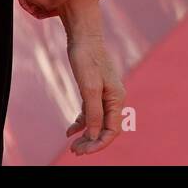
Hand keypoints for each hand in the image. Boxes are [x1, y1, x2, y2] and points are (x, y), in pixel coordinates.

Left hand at [57, 0, 124, 155]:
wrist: (83, 36)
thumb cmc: (86, 58)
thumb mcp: (89, 88)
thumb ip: (93, 113)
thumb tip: (93, 135)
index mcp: (117, 98)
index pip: (111, 130)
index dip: (99, 143)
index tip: (83, 151)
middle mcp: (114, 99)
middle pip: (105, 128)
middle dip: (92, 142)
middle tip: (75, 152)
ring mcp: (104, 95)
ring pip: (97, 122)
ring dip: (86, 135)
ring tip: (73, 147)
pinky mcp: (94, 90)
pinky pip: (90, 112)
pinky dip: (81, 123)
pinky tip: (70, 131)